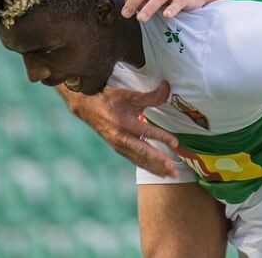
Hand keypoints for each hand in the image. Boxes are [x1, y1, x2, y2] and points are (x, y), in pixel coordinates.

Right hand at [62, 81, 180, 176]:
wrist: (86, 106)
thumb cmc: (108, 99)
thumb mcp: (129, 95)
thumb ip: (150, 95)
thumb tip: (167, 87)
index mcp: (124, 124)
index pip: (146, 132)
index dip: (162, 138)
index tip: (175, 144)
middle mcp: (121, 138)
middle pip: (143, 153)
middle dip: (159, 163)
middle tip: (173, 171)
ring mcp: (118, 146)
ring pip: (139, 160)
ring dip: (155, 168)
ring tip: (170, 174)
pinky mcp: (118, 149)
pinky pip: (135, 160)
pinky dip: (147, 166)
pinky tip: (157, 171)